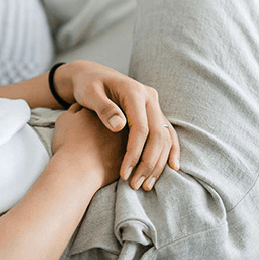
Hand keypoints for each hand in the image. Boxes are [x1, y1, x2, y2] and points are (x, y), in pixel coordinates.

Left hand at [52, 60, 179, 190]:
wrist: (92, 75)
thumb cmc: (87, 85)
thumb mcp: (89, 94)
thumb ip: (103, 108)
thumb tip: (120, 126)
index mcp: (134, 92)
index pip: (141, 128)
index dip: (134, 152)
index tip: (124, 173)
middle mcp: (149, 97)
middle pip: (158, 135)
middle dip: (148, 163)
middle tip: (136, 185)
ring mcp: (154, 105)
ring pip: (165, 136)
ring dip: (159, 162)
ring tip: (146, 184)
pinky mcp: (154, 112)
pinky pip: (168, 133)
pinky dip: (170, 150)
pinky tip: (171, 167)